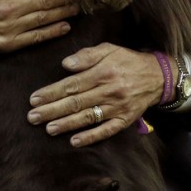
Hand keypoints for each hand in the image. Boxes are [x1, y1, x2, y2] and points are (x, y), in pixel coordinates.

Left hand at [27, 44, 162, 147]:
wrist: (156, 76)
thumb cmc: (127, 61)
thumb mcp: (108, 49)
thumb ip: (86, 55)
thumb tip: (66, 64)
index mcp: (103, 72)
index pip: (72, 84)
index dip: (51, 92)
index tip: (34, 99)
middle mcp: (109, 91)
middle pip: (76, 103)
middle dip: (52, 110)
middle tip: (33, 117)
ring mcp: (117, 107)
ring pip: (88, 117)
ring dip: (66, 124)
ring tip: (48, 129)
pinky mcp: (124, 120)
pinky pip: (106, 131)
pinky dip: (90, 137)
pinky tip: (74, 141)